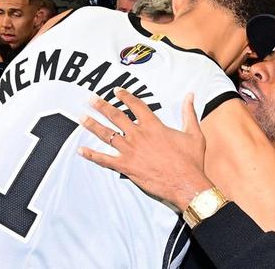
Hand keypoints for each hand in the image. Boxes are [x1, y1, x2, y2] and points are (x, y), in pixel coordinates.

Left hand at [79, 88, 212, 211]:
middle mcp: (138, 135)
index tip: (116, 91)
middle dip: (101, 106)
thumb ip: (189, 112)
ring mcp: (130, 151)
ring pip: (106, 135)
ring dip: (92, 125)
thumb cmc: (191, 160)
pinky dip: (91, 155)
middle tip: (91, 99)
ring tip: (82, 117)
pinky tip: (80, 150)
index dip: (125, 96)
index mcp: (153, 125)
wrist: (186, 183)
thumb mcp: (193, 133)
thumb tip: (191, 95)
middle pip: (115, 116)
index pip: (135, 105)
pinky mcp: (126, 166)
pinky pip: (104, 159)